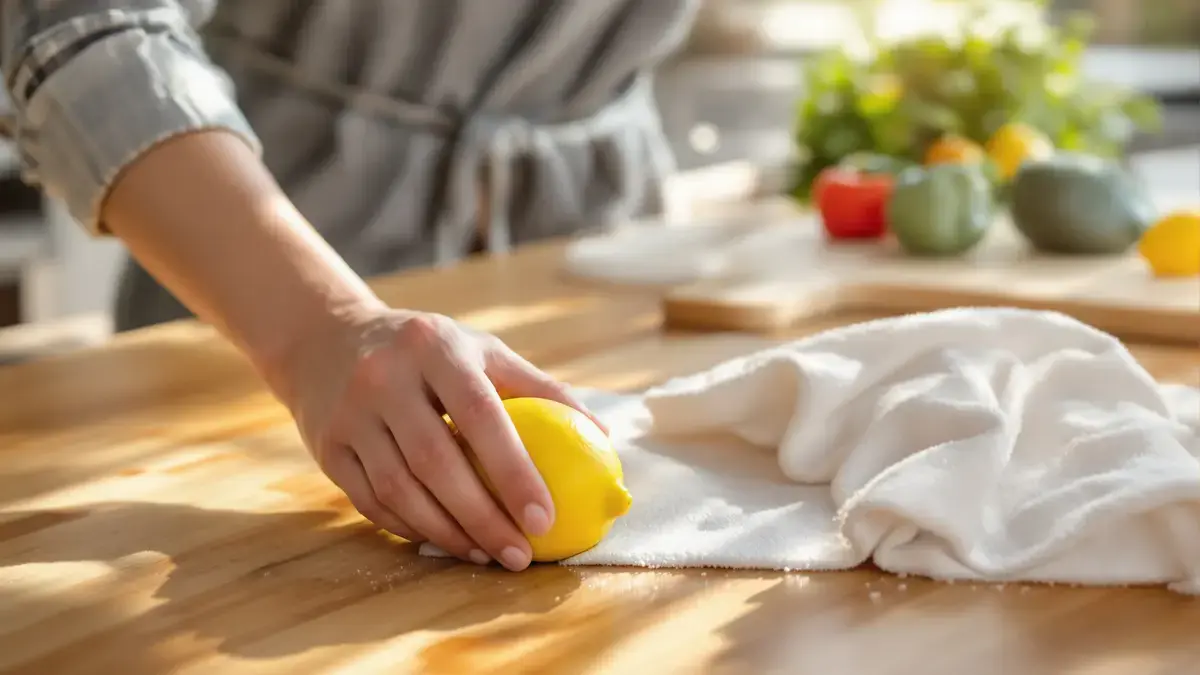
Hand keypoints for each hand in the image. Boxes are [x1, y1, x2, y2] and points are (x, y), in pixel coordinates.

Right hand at [267, 305, 602, 570]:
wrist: (326, 338)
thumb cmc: (428, 350)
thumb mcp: (481, 349)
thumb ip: (540, 388)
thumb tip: (602, 436)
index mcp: (435, 347)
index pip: (481, 416)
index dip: (514, 471)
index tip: (544, 518)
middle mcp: (384, 377)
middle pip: (437, 462)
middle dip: (483, 518)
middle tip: (519, 554)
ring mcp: (349, 413)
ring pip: (400, 490)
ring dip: (447, 534)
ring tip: (487, 556)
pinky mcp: (327, 447)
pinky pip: (372, 502)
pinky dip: (412, 529)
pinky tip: (446, 542)